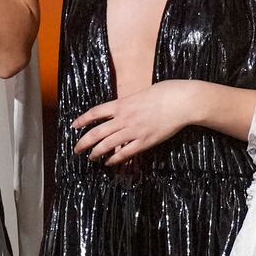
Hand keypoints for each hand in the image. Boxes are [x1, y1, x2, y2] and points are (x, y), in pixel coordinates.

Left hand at [71, 80, 197, 165]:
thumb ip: (129, 103)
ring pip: (108, 145)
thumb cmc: (165, 92)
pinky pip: (125, 153)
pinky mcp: (145, 141)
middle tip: (76, 149)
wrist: (181, 102)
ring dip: (96, 152)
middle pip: (97, 132)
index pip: (95, 112)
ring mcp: (134, 131)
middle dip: (83, 142)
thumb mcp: (141, 93)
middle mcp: (124, 118)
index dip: (82, 120)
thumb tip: (122, 108)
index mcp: (122, 104)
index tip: (74, 126)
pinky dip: (115, 159)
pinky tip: (109, 162)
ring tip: (91, 157)